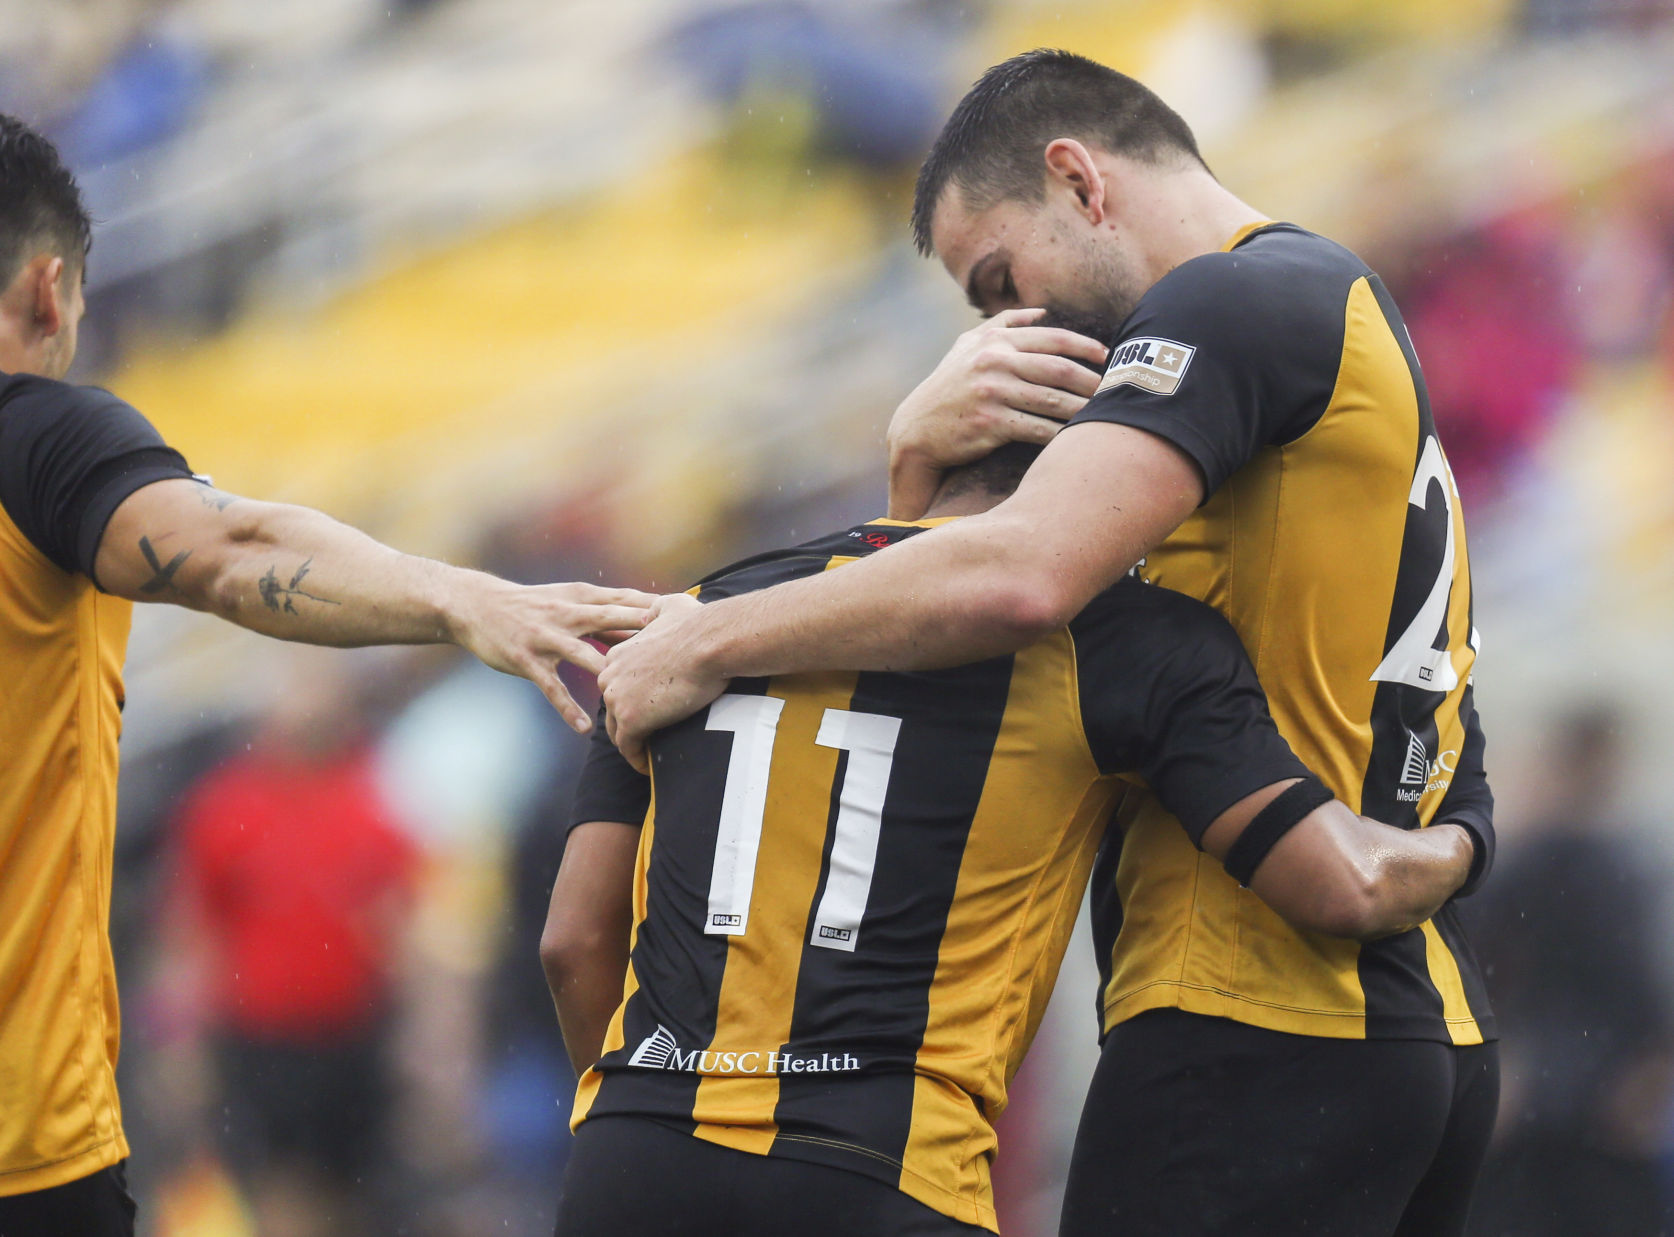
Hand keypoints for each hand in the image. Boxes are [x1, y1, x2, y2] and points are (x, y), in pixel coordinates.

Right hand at [452, 578, 655, 731]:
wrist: (479, 605)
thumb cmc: (532, 605)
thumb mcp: (569, 601)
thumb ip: (606, 613)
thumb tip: (649, 622)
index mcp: (582, 598)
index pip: (626, 601)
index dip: (657, 609)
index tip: (690, 617)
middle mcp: (568, 615)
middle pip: (614, 621)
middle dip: (644, 632)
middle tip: (675, 646)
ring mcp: (548, 638)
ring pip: (586, 657)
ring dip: (611, 674)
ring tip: (635, 694)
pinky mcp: (529, 661)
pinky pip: (552, 689)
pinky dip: (568, 709)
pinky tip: (584, 728)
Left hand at [599, 592, 725, 773]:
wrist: (709, 643)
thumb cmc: (697, 625)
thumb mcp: (672, 605)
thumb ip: (657, 609)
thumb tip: (656, 610)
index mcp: (617, 654)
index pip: (616, 685)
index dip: (630, 699)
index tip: (648, 710)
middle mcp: (609, 676)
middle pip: (612, 709)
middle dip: (628, 723)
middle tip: (648, 736)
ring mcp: (617, 699)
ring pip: (618, 732)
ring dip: (632, 745)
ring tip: (649, 755)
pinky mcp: (632, 720)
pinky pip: (629, 749)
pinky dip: (638, 760)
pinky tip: (649, 766)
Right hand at [887, 308, 1107, 518]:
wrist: (917, 431)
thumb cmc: (947, 388)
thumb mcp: (966, 347)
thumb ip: (1003, 325)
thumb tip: (1041, 312)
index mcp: (993, 342)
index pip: (1052, 339)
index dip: (1086, 347)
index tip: (1109, 357)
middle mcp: (993, 363)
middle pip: (1059, 369)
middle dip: (1093, 380)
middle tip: (1117, 389)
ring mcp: (992, 393)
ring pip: (1053, 400)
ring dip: (1084, 409)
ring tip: (1106, 414)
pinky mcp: (991, 424)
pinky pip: (1038, 429)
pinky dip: (1062, 434)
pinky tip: (1079, 438)